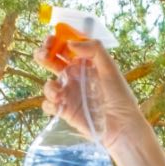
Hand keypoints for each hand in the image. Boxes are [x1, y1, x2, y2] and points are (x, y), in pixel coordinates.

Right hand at [36, 37, 153, 154]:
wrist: (121, 125)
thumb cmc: (119, 95)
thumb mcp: (110, 68)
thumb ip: (94, 50)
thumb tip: (70, 43)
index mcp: (84, 63)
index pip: (65, 47)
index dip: (55, 41)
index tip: (52, 40)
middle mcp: (74, 76)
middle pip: (51, 61)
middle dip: (43, 55)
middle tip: (45, 56)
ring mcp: (68, 93)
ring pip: (49, 85)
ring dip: (49, 86)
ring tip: (58, 93)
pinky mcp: (65, 111)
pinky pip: (48, 105)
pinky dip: (49, 104)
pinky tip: (59, 105)